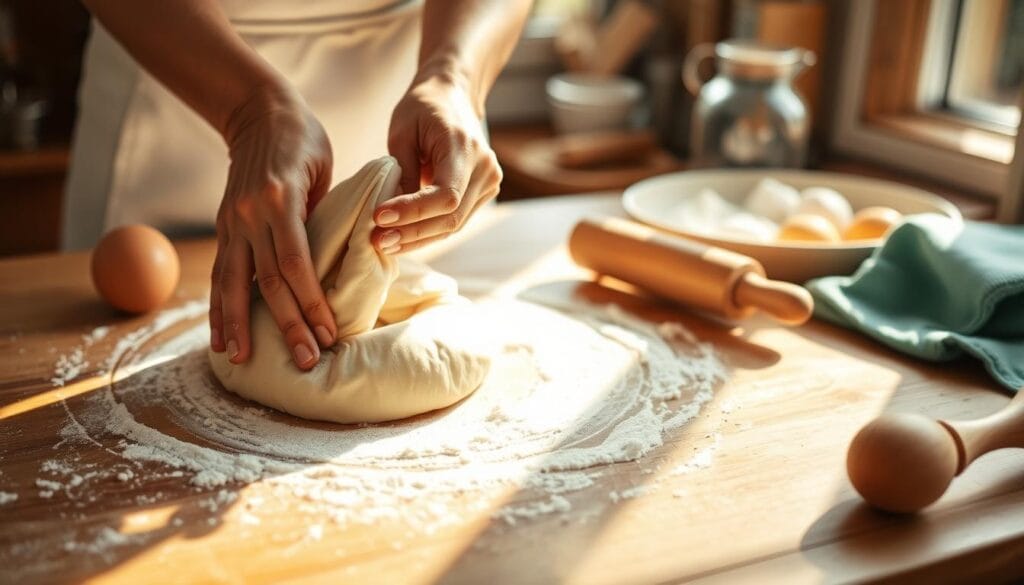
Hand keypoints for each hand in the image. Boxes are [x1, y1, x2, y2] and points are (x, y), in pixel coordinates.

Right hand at [209, 85, 336, 369]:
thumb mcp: (324, 171)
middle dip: (287, 324)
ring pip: (233, 283)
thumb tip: (336, 264)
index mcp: (280, 200)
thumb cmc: (304, 141)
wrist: (259, 111)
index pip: (296, 263)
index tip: (328, 332)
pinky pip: (221, 274)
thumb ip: (324, 216)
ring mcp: (232, 221)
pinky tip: (221, 337)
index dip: (311, 301)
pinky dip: (219, 308)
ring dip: (240, 326)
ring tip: (244, 361)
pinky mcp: (224, 226)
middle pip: (268, 281)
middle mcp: (250, 214)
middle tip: (306, 360)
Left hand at [372, 71, 501, 252]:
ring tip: (385, 243)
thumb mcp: (402, 132)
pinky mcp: (484, 192)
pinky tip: (403, 237)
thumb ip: (402, 173)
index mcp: (464, 147)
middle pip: (451, 216)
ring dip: (418, 238)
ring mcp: (489, 182)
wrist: (453, 95)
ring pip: (453, 225)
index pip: (445, 194)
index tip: (379, 217)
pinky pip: (455, 220)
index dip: (413, 211)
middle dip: (412, 232)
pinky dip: (428, 231)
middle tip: (377, 240)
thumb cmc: (423, 107)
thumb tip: (393, 215)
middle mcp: (485, 168)